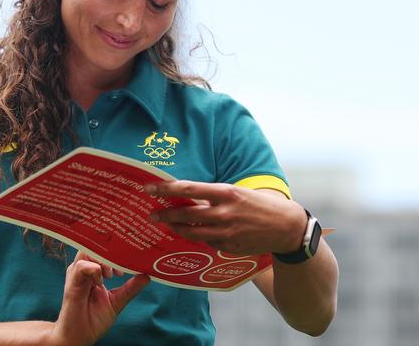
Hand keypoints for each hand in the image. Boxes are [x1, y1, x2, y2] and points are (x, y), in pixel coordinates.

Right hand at [50, 251, 149, 345]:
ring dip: (103, 260)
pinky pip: (82, 267)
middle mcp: (83, 269)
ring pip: (88, 252)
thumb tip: (146, 276)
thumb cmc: (93, 319)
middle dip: (110, 252)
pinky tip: (101, 282)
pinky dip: (95, 270)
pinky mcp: (72, 282)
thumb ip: (130, 288)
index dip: (116, 250)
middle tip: (121, 269)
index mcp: (92, 271)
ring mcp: (76, 274)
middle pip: (94, 246)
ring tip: (112, 275)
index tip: (129, 261)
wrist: (80, 337)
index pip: (101, 250)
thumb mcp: (117, 301)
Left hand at [145, 182, 306, 255]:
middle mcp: (224, 212)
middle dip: (165, 215)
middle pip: (186, 214)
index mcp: (225, 192)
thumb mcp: (236, 192)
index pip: (187, 188)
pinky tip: (193, 234)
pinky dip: (199, 238)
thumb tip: (186, 196)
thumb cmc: (258, 204)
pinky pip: (207, 242)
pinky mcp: (230, 246)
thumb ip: (212, 195)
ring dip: (177, 228)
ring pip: (192, 232)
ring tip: (168, 225)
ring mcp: (227, 232)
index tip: (149, 188)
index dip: (165, 189)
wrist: (286, 226)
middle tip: (151, 214)